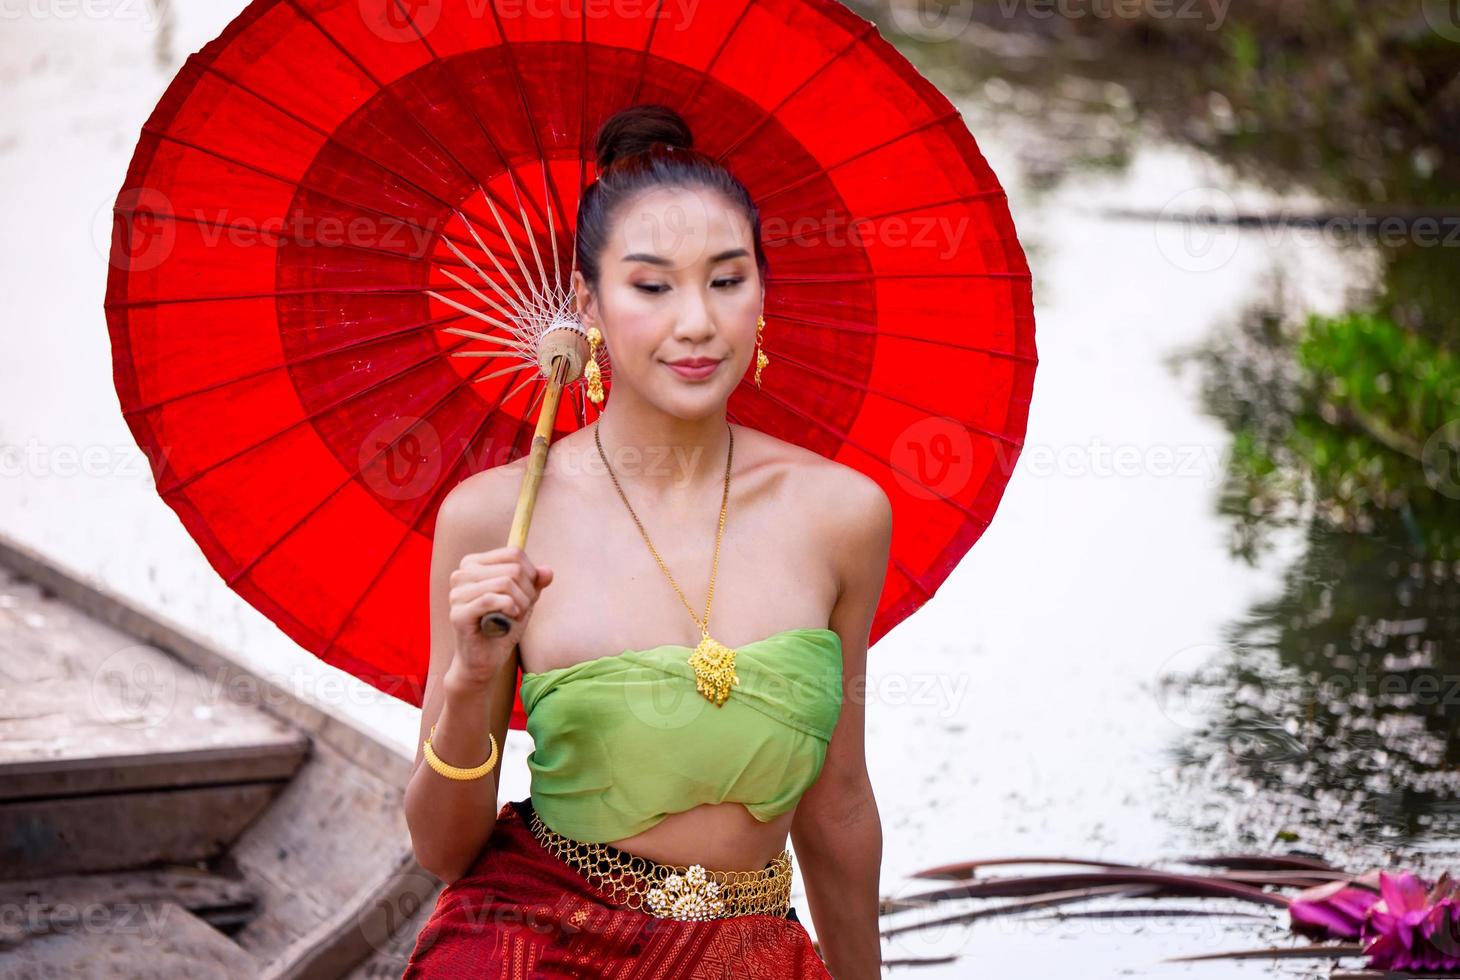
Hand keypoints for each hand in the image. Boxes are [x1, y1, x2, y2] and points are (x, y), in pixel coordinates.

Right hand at [443, 545, 553, 694]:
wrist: (485, 660)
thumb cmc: (503, 627)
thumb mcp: (524, 600)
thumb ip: (535, 583)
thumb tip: (547, 571)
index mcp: (474, 563)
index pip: (514, 553)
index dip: (531, 573)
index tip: (529, 593)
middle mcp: (461, 574)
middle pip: (513, 569)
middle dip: (528, 592)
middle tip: (523, 609)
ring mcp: (457, 593)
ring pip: (505, 583)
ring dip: (521, 603)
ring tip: (516, 616)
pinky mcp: (458, 613)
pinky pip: (491, 600)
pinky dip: (509, 609)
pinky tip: (509, 620)